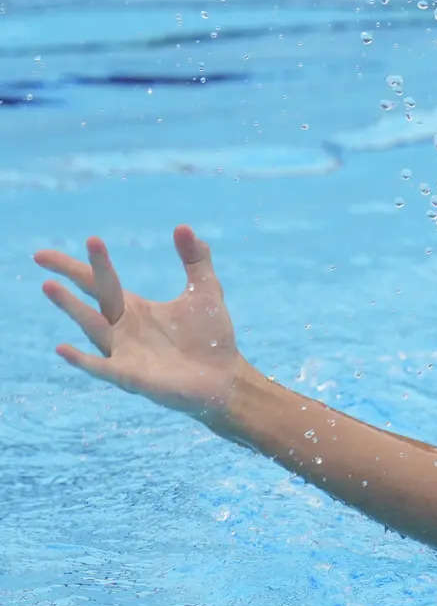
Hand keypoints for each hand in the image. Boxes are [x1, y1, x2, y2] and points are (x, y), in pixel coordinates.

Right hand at [36, 225, 250, 419]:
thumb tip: (184, 226)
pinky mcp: (131, 377)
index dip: (90, 261)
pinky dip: (82, 360)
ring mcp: (124, 352)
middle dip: (72, 275)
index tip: (84, 239)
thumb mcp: (204, 291)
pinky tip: (62, 349)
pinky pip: (100, 368)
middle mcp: (122, 328)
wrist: (225, 379)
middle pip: (94, 296)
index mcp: (134, 309)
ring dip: (71, 307)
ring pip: (91, 327)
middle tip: (43, 256)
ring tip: (49, 286)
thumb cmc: (210, 338)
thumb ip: (195, 260)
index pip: (103, 281)